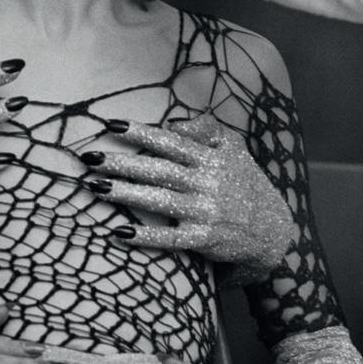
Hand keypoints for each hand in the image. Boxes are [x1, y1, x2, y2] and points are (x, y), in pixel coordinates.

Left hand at [81, 114, 294, 283]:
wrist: (273, 230)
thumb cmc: (245, 183)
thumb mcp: (234, 148)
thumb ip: (205, 129)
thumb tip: (171, 123)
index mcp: (210, 158)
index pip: (170, 141)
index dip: (141, 133)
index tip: (110, 126)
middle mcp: (206, 183)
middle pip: (158, 170)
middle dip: (122, 163)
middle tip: (89, 158)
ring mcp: (204, 212)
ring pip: (159, 200)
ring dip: (125, 194)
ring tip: (94, 187)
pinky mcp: (203, 240)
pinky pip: (169, 239)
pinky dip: (145, 236)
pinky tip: (118, 232)